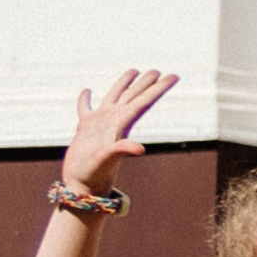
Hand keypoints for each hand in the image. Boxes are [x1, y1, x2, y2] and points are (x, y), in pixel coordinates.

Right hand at [59, 71, 175, 190]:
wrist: (82, 187)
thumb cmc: (94, 175)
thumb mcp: (107, 160)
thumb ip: (121, 150)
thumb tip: (140, 148)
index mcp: (121, 125)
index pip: (144, 102)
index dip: (158, 88)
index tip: (173, 76)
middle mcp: (113, 122)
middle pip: (133, 97)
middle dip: (146, 83)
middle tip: (158, 70)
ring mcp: (99, 125)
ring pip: (113, 98)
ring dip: (123, 84)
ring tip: (133, 70)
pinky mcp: (84, 130)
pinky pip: (85, 109)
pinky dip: (85, 100)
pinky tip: (87, 91)